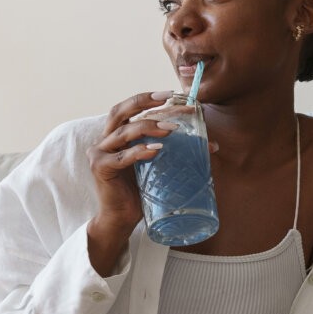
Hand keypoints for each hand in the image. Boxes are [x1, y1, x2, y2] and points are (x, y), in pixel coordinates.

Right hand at [87, 92, 176, 242]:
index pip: (132, 110)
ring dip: (148, 127)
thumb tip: (212, 144)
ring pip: (123, 132)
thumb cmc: (140, 191)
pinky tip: (156, 150)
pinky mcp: (100, 169)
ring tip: (171, 129)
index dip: (151, 100)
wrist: (122, 218)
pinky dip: (139, 152)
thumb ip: (175, 151)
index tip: (174, 95)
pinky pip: (121, 157)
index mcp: (117, 134)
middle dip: (144, 101)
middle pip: (120, 111)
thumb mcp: (159, 166)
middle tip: (167, 98)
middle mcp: (105, 140)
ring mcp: (100, 153)